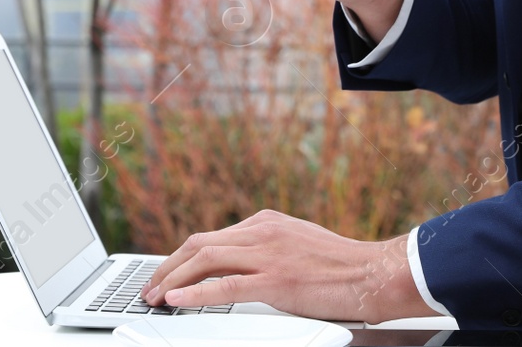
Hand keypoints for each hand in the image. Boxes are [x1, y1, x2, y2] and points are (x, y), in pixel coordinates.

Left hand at [140, 209, 439, 323]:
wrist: (372, 273)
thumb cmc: (341, 266)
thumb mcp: (297, 244)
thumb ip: (267, 249)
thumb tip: (238, 267)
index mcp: (267, 222)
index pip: (212, 237)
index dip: (182, 257)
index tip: (166, 274)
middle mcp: (264, 231)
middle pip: (200, 244)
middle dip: (168, 267)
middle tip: (149, 287)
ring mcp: (269, 254)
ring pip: (206, 261)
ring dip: (173, 280)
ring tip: (154, 297)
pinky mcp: (276, 280)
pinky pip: (226, 285)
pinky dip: (196, 293)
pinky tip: (177, 301)